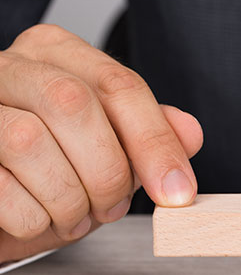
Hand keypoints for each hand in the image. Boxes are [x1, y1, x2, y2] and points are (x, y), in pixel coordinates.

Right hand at [0, 25, 203, 263]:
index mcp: (57, 55)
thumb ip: (148, 137)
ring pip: (27, 140)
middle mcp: (11, 68)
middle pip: (73, 103)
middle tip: (113, 206)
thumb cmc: (49, 170)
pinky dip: (33, 218)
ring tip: (76, 215)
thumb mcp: (107, 151)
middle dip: (107, 171)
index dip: (156, 143)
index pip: (119, 85)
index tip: (178, 191)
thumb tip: (189, 133)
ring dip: (68, 198)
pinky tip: (41, 219)